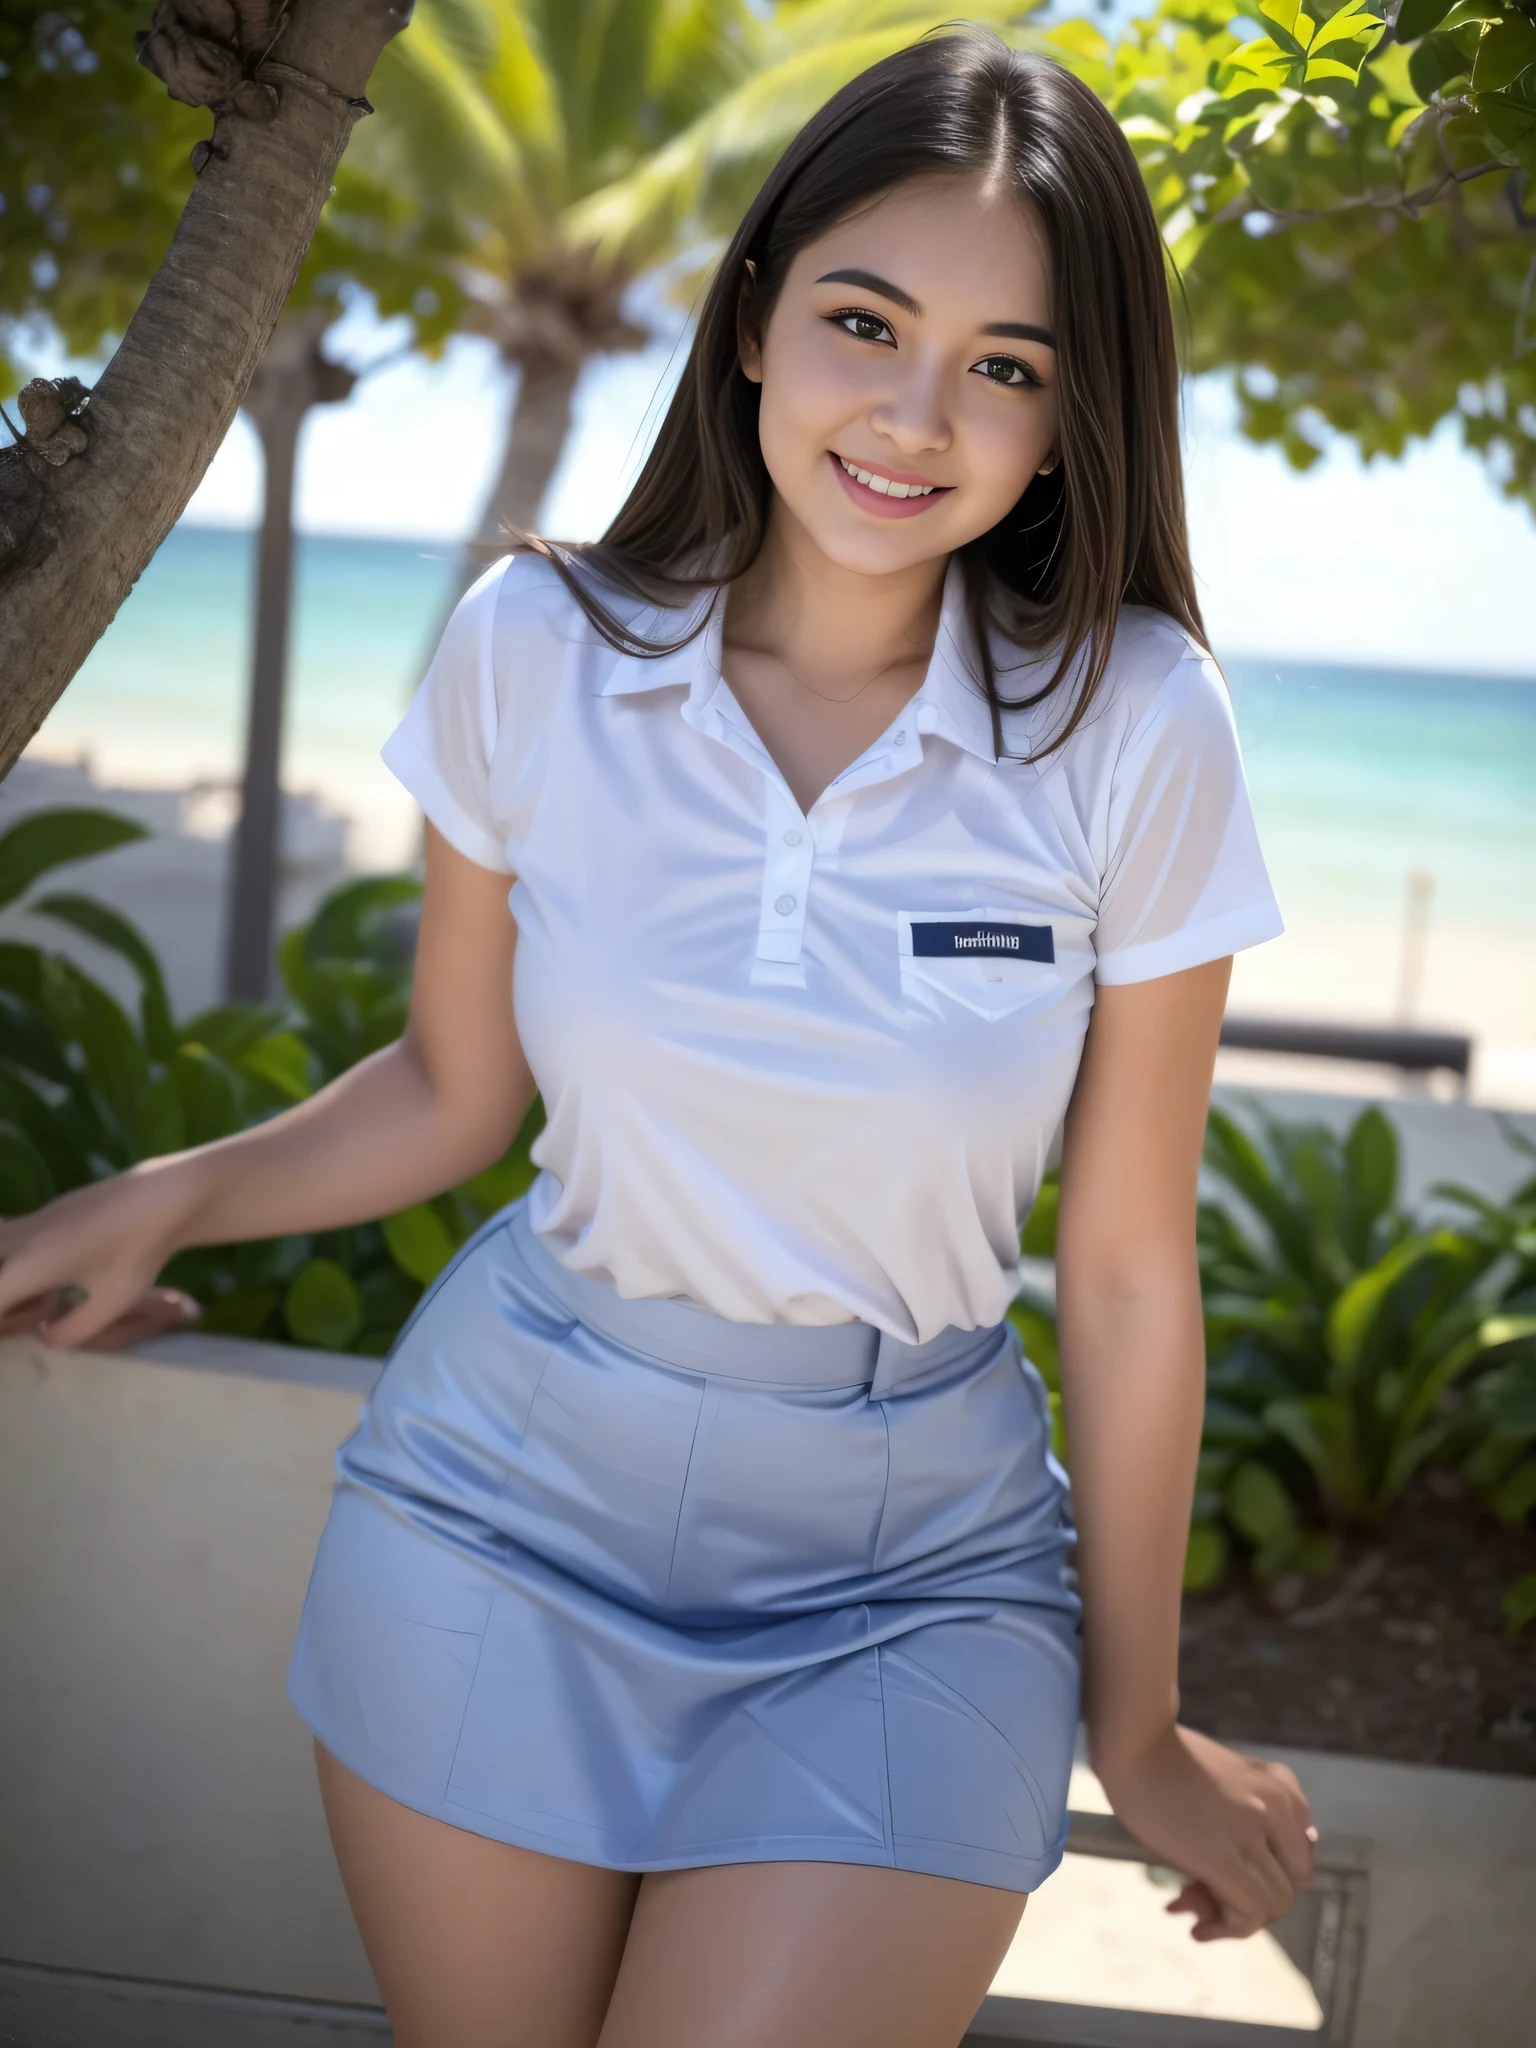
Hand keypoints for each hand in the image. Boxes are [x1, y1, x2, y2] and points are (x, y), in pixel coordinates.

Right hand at [0, 1162, 203, 1350]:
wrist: (164, 1196)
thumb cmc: (136, 1253)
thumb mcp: (110, 1304)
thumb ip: (72, 1330)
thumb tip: (46, 1336)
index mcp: (27, 1264)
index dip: (1, 1324)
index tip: (24, 1331)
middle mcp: (20, 1237)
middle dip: (3, 1299)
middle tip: (33, 1313)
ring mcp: (33, 1218)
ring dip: (9, 1277)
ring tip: (46, 1295)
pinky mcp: (50, 1209)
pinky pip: (13, 1237)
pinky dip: (20, 1259)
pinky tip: (61, 1273)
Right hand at [1097, 1724, 1316, 1940]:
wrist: (1132, 1742)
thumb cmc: (1165, 1752)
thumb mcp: (1231, 1772)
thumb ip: (1257, 1807)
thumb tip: (1264, 1863)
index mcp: (1281, 1789)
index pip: (1298, 1859)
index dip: (1264, 1875)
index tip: (1227, 1876)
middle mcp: (1275, 1810)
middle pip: (1288, 1884)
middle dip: (1249, 1898)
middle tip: (1202, 1894)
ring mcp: (1251, 1833)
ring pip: (1275, 1903)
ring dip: (1235, 1917)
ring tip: (1192, 1909)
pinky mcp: (1221, 1857)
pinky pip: (1250, 1911)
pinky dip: (1227, 1927)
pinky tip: (1195, 1927)